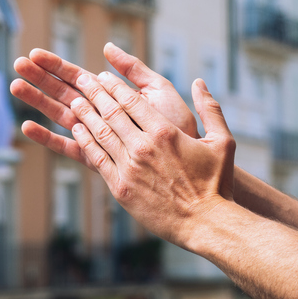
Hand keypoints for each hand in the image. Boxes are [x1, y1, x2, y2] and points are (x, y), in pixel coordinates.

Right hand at [10, 43, 197, 170]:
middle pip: (64, 93)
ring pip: (61, 115)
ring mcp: (98, 138)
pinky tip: (27, 127)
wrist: (194, 161)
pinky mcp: (98, 160)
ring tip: (15, 86)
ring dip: (38, 101)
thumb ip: (134, 69)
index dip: (57, 65)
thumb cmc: (180, 127)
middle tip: (17, 64)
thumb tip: (106, 47)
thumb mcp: (158, 90)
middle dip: (41, 79)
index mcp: (114, 98)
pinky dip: (48, 138)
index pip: (78, 77)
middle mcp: (102, 116)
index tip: (35, 53)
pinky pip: (69, 148)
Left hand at [69, 71, 234, 245]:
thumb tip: (199, 82)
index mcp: (165, 132)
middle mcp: (143, 146)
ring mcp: (129, 167)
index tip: (103, 75)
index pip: (131, 100)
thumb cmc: (217, 183)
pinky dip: (85, 141)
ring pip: (100, 133)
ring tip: (74, 101)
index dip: (113, 85)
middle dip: (93, 93)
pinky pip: (97, 158)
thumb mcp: (223, 141)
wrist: (206, 223)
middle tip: (82, 80)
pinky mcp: (121, 187)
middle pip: (111, 112)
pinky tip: (77, 131)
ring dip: (85, 114)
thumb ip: (211, 109)